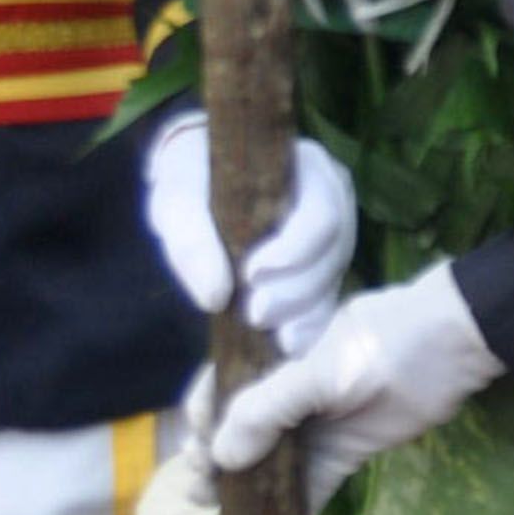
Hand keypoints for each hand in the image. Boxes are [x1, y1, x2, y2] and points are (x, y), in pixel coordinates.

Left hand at [140, 115, 357, 362]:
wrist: (199, 182)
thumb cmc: (193, 178)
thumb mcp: (178, 196)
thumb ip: (190, 237)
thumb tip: (215, 297)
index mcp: (310, 169)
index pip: (321, 214)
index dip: (294, 250)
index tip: (251, 273)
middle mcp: (335, 201)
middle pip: (333, 254)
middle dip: (295, 291)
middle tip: (254, 313)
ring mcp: (334, 238)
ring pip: (331, 282)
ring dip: (300, 313)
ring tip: (268, 334)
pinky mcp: (324, 270)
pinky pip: (327, 302)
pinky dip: (308, 327)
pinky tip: (285, 346)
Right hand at [203, 263, 504, 508]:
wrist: (458, 347)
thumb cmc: (387, 344)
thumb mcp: (324, 370)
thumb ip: (270, 408)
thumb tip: (220, 454)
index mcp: (274, 359)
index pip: (221, 389)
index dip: (202, 421)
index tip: (199, 453)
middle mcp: (288, 393)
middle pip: (239, 430)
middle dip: (217, 462)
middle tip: (203, 492)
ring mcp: (317, 424)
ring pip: (271, 462)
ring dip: (248, 490)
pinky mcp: (346, 451)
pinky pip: (312, 483)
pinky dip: (294, 508)